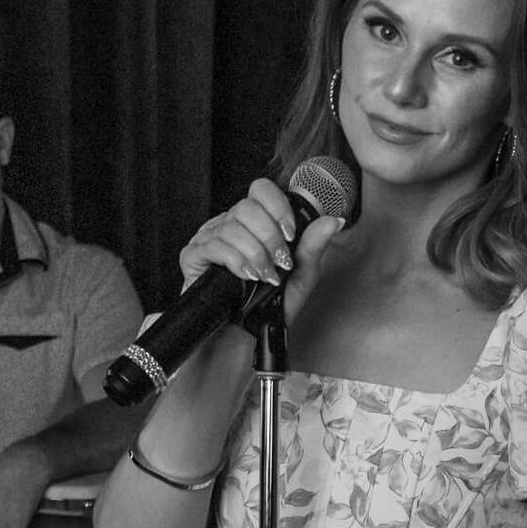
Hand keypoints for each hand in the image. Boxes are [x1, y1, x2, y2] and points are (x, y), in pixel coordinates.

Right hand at [178, 177, 348, 336]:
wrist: (245, 337)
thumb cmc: (270, 307)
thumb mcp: (300, 277)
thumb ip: (313, 247)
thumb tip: (333, 220)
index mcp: (255, 224)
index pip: (261, 190)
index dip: (278, 207)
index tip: (290, 234)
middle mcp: (230, 225)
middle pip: (247, 207)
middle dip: (270, 237)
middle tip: (279, 263)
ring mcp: (209, 238)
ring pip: (232, 226)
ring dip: (256, 254)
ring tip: (265, 277)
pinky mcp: (193, 256)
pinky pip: (213, 245)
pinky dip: (235, 261)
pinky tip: (246, 277)